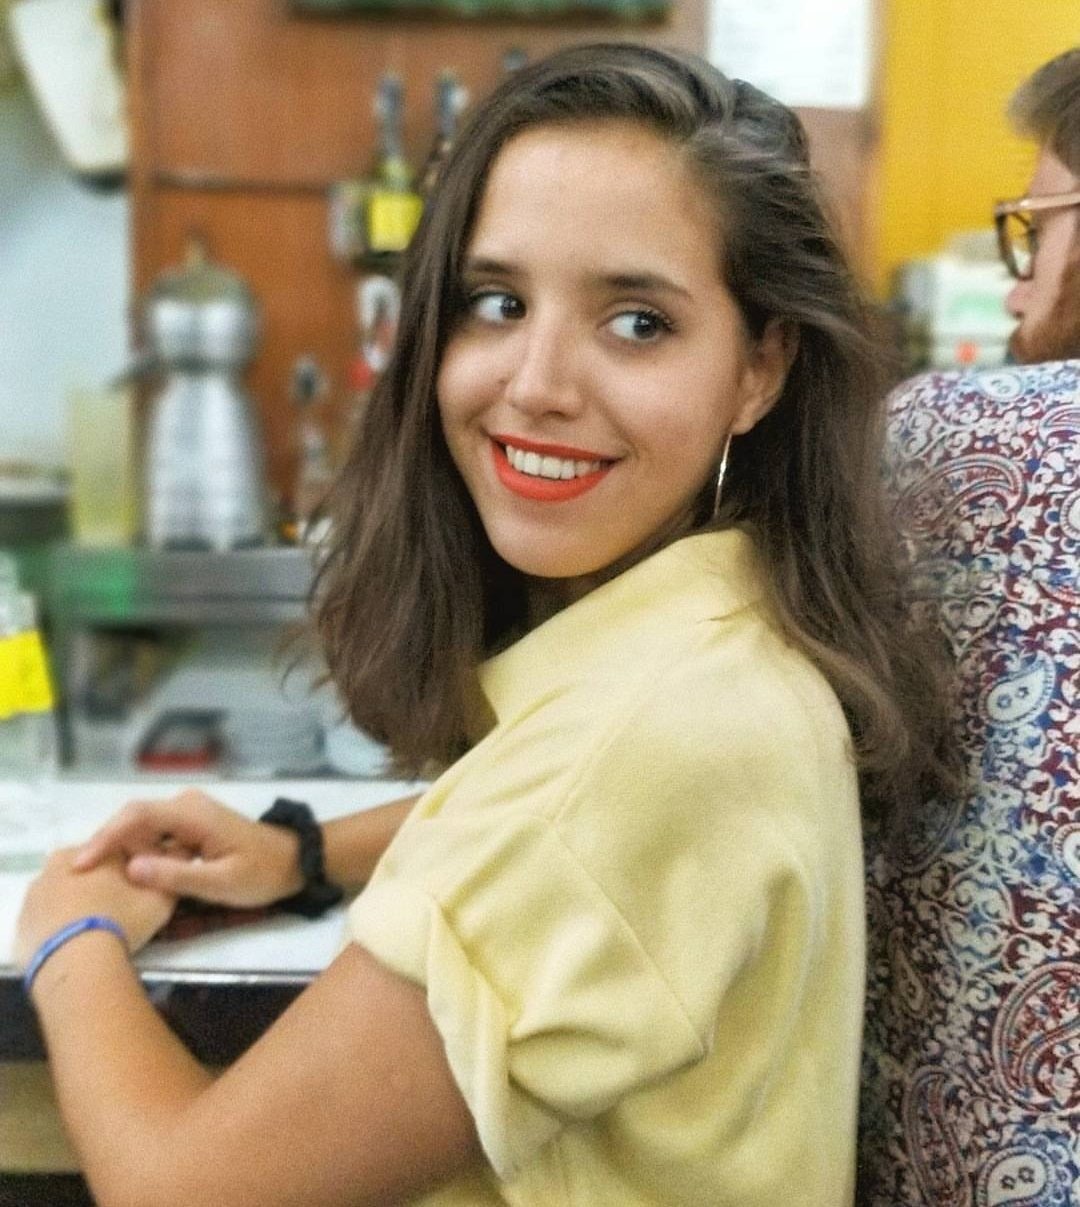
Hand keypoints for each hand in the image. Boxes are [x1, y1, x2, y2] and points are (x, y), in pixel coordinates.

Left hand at [15, 848, 174, 970]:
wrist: (77, 962)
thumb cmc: (122, 921)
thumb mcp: (161, 898)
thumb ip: (170, 876)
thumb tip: (176, 864)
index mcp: (93, 849)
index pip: (118, 853)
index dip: (133, 871)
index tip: (142, 891)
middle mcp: (59, 863)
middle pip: (90, 872)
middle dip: (103, 887)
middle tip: (122, 913)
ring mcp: (38, 893)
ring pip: (67, 895)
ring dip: (81, 906)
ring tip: (100, 932)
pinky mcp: (25, 921)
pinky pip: (50, 920)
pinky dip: (63, 927)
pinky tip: (79, 943)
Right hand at [72, 790, 303, 908]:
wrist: (294, 861)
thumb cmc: (262, 874)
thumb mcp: (220, 882)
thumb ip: (176, 875)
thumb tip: (131, 867)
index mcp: (192, 814)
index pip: (137, 817)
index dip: (105, 838)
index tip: (80, 865)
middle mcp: (187, 805)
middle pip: (134, 819)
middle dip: (108, 846)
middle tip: (87, 879)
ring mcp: (189, 812)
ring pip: (143, 828)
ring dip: (124, 850)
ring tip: (105, 880)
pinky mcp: (191, 824)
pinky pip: (157, 834)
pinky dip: (141, 852)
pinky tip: (133, 875)